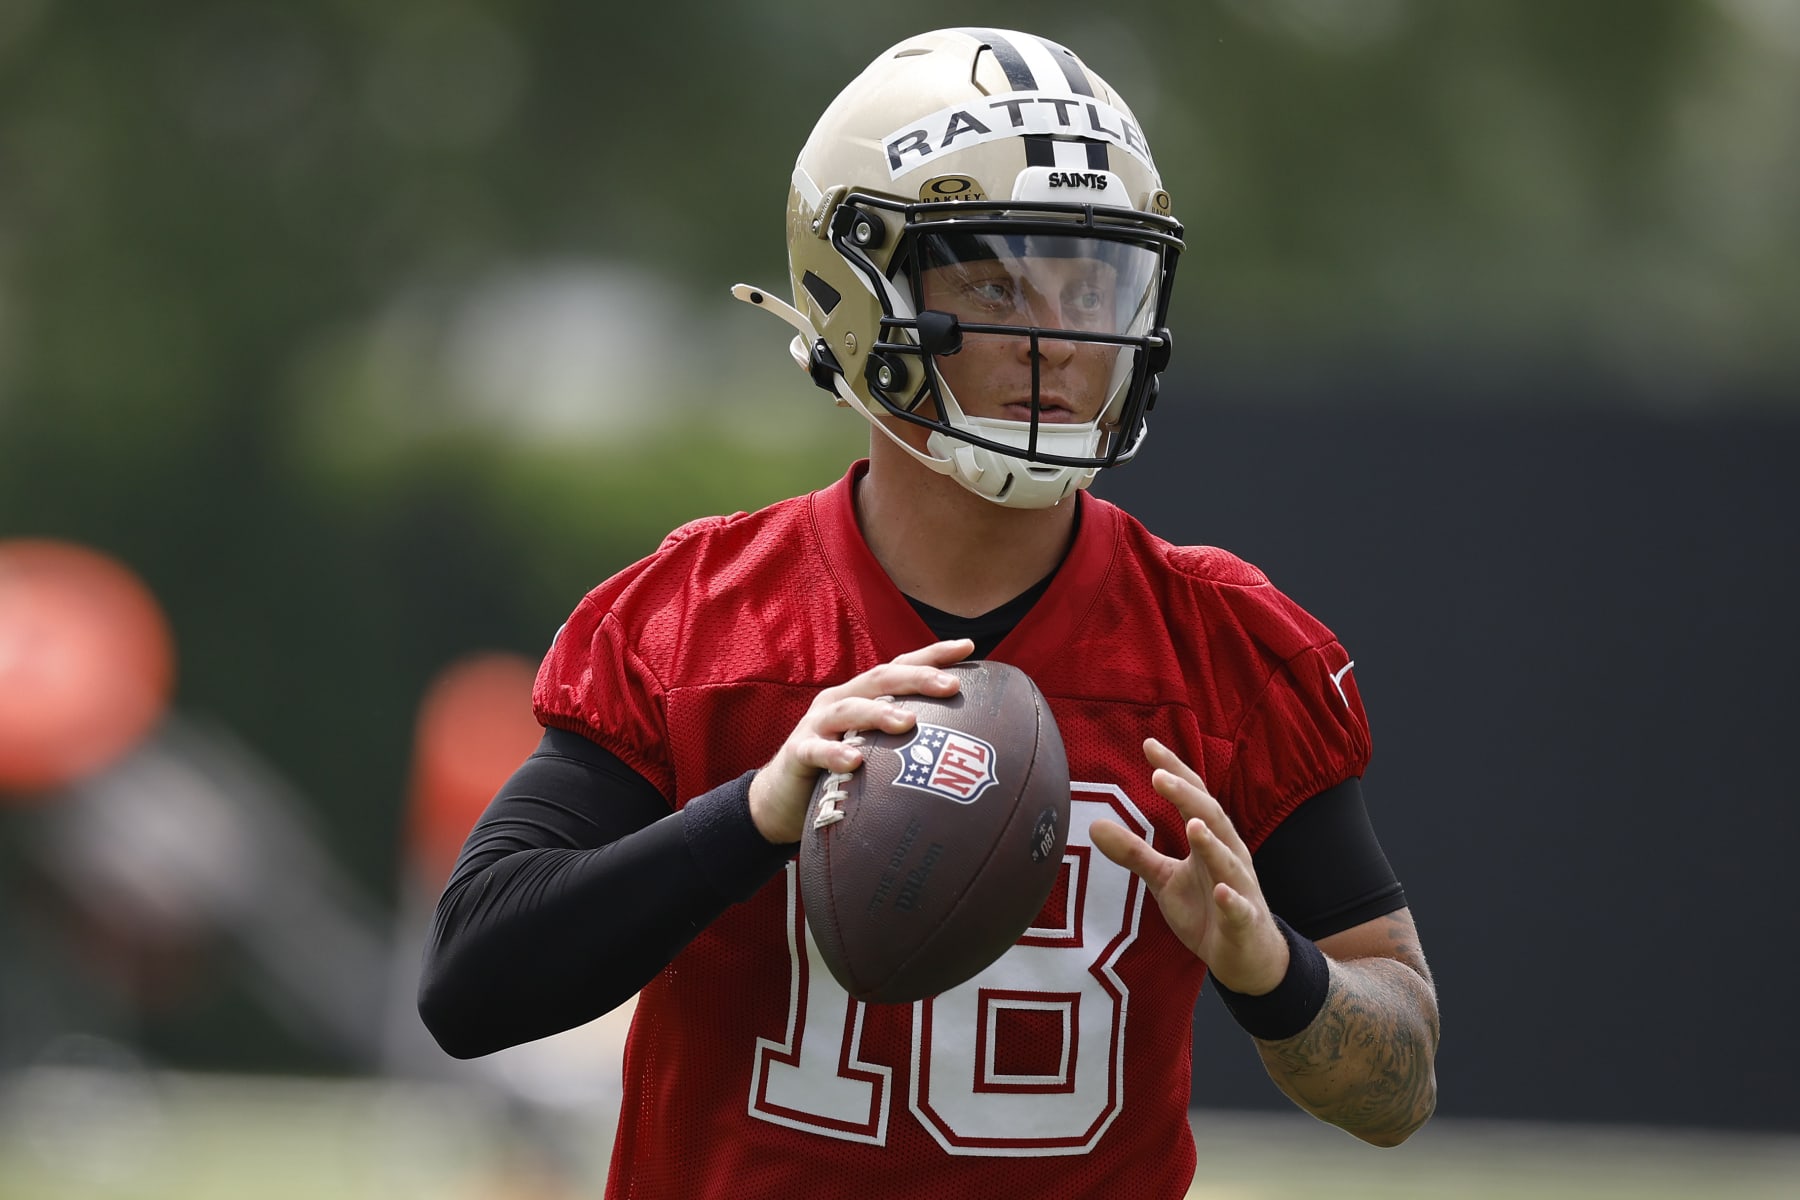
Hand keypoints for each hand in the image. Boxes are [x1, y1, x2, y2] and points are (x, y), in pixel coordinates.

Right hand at [747, 639, 972, 843]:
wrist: (779, 800)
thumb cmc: (839, 773)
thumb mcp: (874, 750)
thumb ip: (905, 743)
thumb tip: (961, 751)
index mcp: (862, 696)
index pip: (900, 667)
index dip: (932, 655)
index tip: (969, 646)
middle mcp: (840, 701)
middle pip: (880, 679)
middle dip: (917, 678)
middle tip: (950, 684)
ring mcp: (816, 724)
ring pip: (849, 710)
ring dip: (880, 713)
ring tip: (909, 722)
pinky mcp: (798, 753)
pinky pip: (816, 751)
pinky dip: (835, 753)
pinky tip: (855, 761)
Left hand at [1090, 738, 1289, 993]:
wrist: (1246, 957)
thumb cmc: (1207, 909)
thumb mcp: (1164, 879)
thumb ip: (1134, 853)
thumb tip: (1093, 825)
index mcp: (1210, 841)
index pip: (1193, 797)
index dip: (1174, 771)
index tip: (1149, 745)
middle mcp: (1229, 856)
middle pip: (1211, 818)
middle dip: (1187, 797)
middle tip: (1158, 775)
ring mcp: (1239, 888)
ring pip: (1228, 861)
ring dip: (1211, 843)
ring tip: (1192, 825)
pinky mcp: (1245, 922)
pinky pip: (1240, 910)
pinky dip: (1232, 901)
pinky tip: (1221, 892)